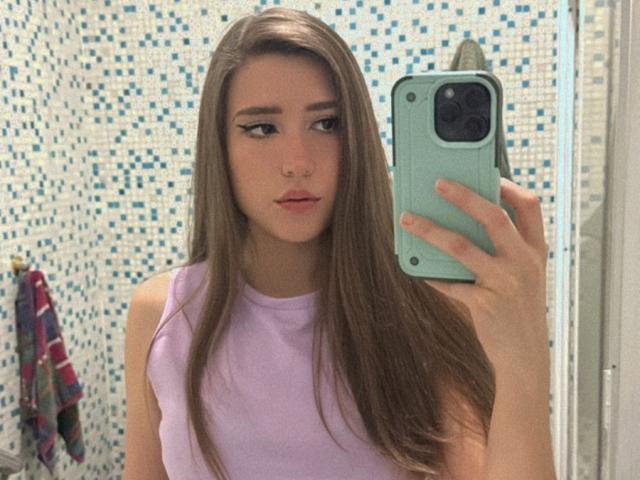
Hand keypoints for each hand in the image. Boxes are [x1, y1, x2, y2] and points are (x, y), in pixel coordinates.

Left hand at [399, 178, 549, 387]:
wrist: (526, 357)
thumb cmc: (520, 312)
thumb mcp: (524, 277)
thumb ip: (504, 251)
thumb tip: (464, 223)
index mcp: (536, 251)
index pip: (529, 207)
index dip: (508, 187)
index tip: (487, 174)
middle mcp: (523, 263)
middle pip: (493, 217)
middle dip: (464, 196)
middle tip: (438, 183)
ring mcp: (505, 283)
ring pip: (461, 246)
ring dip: (430, 230)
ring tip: (408, 219)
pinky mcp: (484, 304)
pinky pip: (450, 282)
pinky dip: (432, 274)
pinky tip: (418, 268)